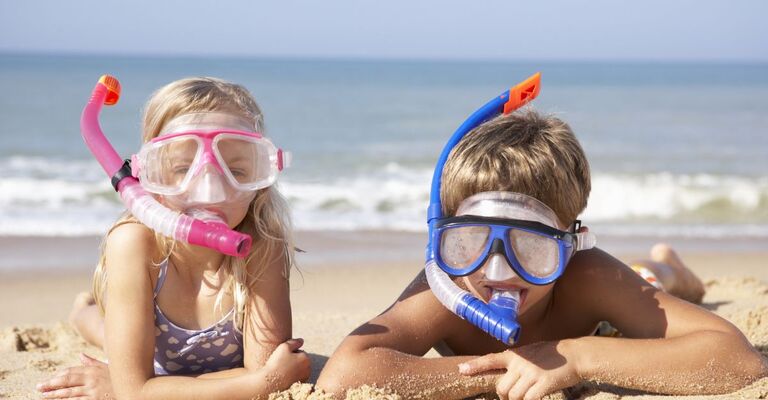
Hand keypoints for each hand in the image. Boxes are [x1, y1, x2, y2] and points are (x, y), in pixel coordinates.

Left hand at [36, 353, 114, 398]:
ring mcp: (93, 390)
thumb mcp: (108, 367)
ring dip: (54, 394)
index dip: (59, 376)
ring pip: (69, 392)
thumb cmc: (120, 378)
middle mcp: (91, 378)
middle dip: (51, 383)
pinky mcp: (96, 399)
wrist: (135, 388)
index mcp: (93, 369)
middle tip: (39, 386)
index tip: (50, 379)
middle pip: (67, 380)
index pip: (72, 371)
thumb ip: (92, 362)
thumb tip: (81, 355)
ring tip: (43, 396)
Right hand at [264, 338, 310, 387]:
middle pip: (300, 361)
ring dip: (293, 368)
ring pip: (299, 369)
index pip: (299, 352)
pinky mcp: (300, 385)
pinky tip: (284, 377)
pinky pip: (296, 377)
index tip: (282, 357)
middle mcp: (308, 369)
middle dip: (293, 361)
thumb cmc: (277, 363)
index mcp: (306, 358)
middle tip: (282, 364)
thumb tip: (301, 340)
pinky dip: (291, 377)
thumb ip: (294, 342)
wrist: (270, 383)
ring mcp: (304, 378)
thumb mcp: (284, 347)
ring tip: (282, 371)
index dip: (290, 353)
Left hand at [458, 341, 579, 399]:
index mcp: (515, 355)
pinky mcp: (543, 384)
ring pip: (514, 397)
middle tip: (513, 397)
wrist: (575, 355)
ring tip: (528, 395)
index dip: (476, 366)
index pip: (491, 359)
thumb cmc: (552, 356)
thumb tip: (504, 376)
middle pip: (502, 388)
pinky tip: (535, 398)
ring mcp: (531, 374)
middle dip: (505, 397)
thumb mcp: (530, 353)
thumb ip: (516, 363)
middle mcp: (520, 363)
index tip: (462, 370)